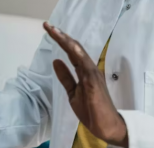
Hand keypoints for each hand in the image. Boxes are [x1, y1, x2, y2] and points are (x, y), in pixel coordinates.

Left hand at [43, 22, 128, 146]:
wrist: (106, 126)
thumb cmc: (92, 111)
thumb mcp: (72, 92)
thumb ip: (65, 77)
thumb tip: (56, 60)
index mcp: (85, 71)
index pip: (71, 52)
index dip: (61, 40)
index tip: (49, 30)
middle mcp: (90, 69)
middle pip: (74, 48)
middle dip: (61, 36)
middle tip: (47, 25)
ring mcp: (93, 74)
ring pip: (79, 53)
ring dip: (66, 41)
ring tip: (54, 31)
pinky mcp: (94, 82)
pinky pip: (86, 66)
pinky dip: (78, 55)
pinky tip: (70, 47)